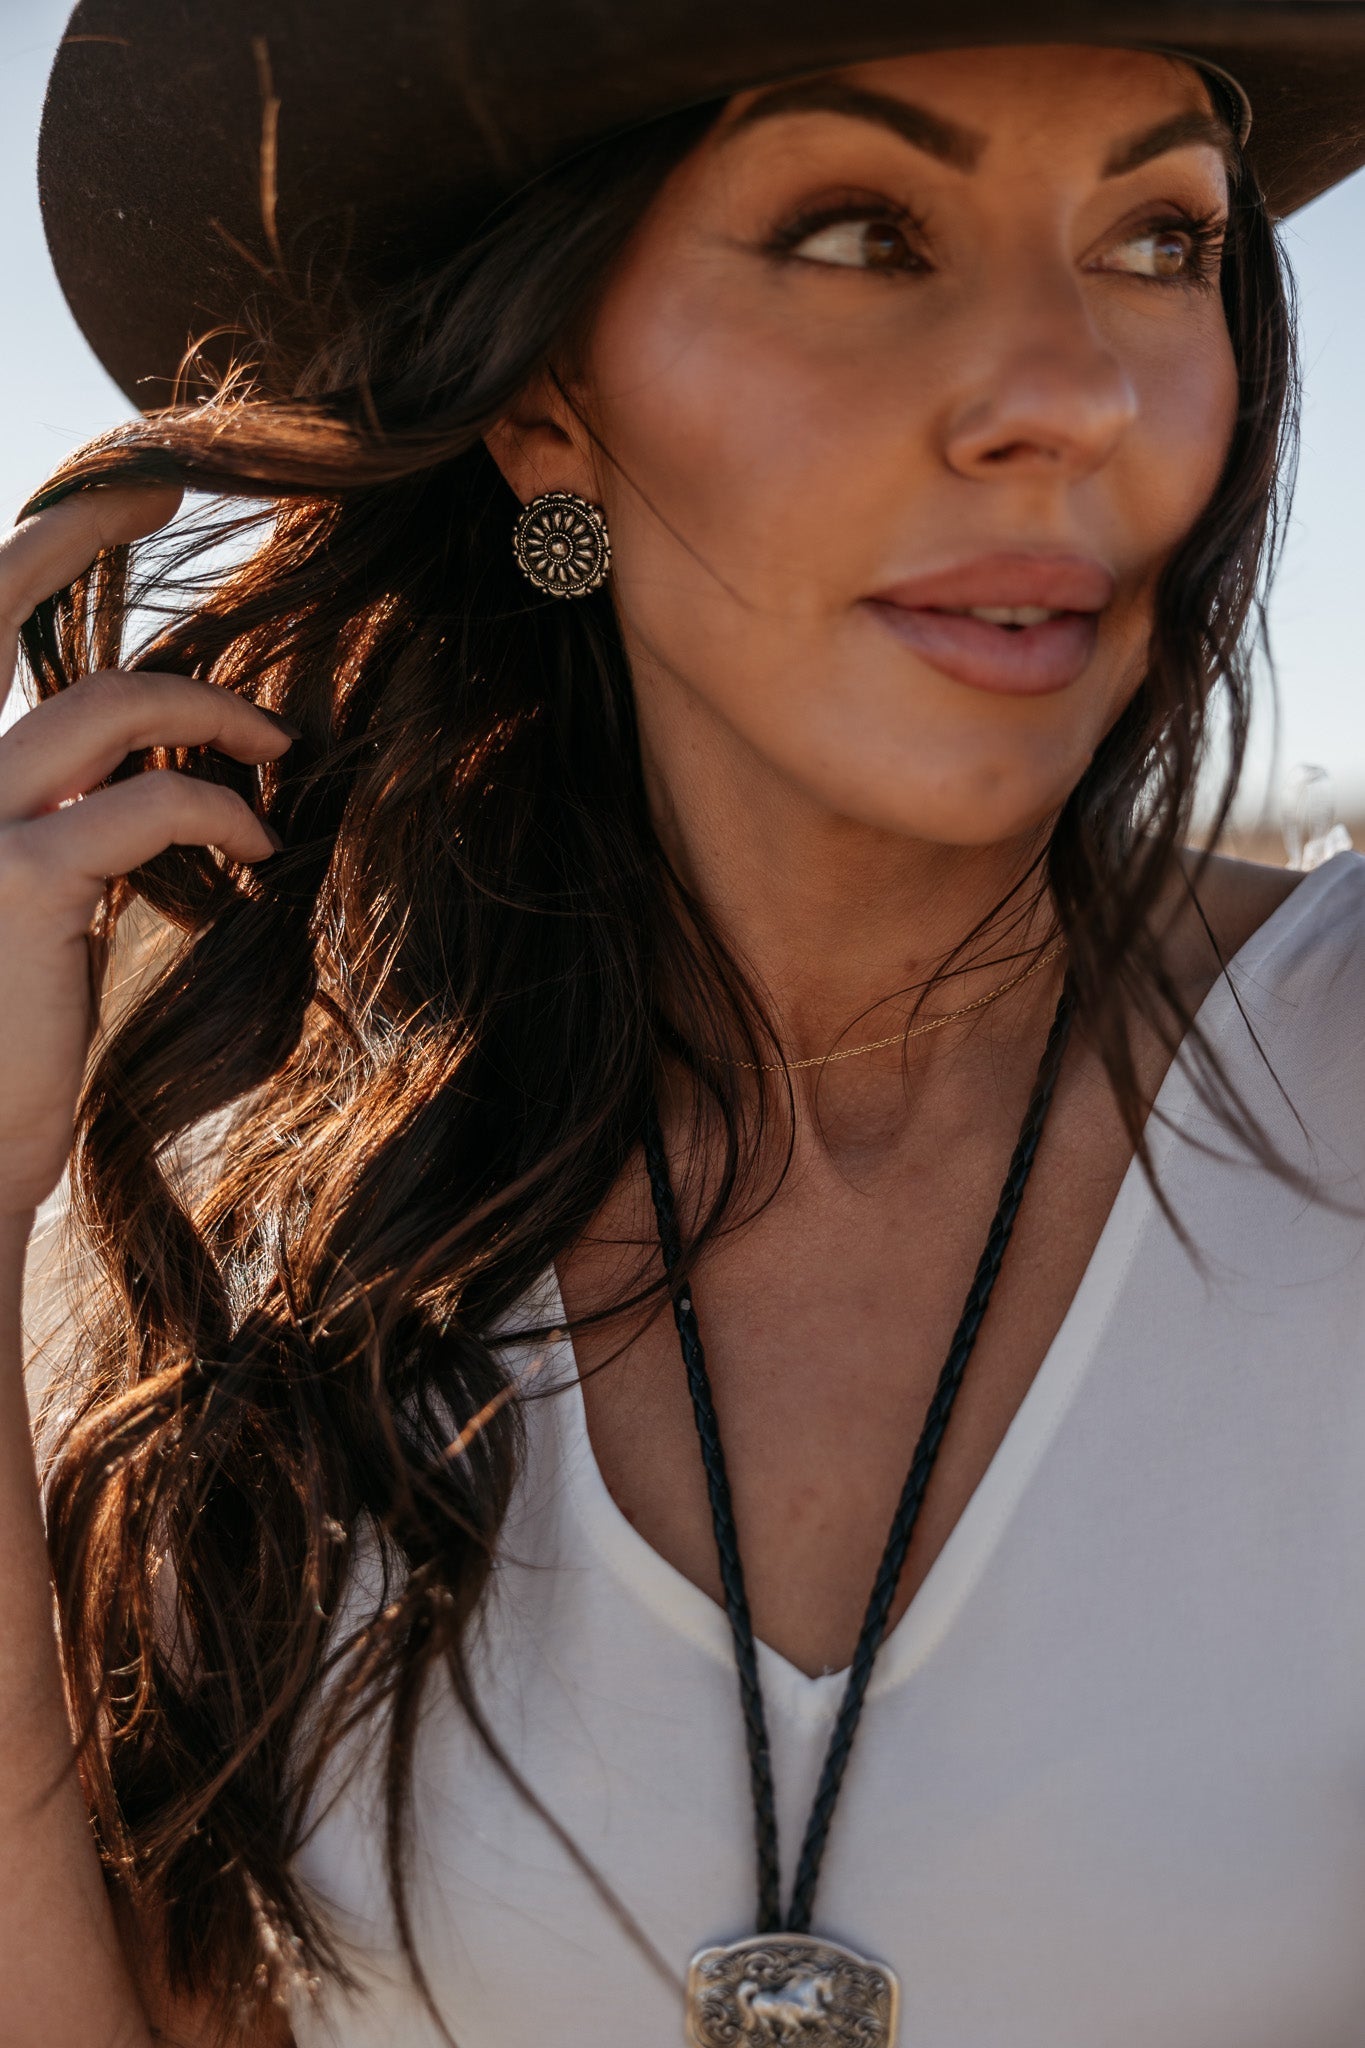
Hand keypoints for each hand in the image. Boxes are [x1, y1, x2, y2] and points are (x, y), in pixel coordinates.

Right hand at [0, 484, 291, 1219]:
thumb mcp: (23, 892)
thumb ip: (61, 808)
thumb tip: (152, 750)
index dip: (42, 541)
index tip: (129, 494)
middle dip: (81, 526)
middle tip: (168, 491)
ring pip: (108, 703)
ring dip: (213, 712)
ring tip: (275, 749)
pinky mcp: (17, 879)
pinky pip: (151, 800)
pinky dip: (224, 809)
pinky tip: (258, 850)